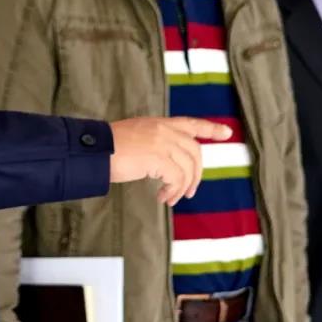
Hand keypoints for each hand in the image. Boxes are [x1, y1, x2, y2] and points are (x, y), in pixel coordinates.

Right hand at [108, 117, 232, 204]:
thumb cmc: (108, 148)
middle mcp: (164, 130)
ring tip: (171, 198)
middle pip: (195, 152)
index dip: (210, 128)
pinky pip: (177, 179)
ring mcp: (162, 142)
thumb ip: (154, 143)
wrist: (95, 151)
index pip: (191, 123)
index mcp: (160, 123)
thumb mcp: (136, 138)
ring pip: (188, 168)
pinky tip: (163, 197)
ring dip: (182, 187)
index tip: (226, 132)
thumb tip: (166, 165)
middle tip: (189, 192)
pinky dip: (173, 191)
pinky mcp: (158, 158)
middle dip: (196, 174)